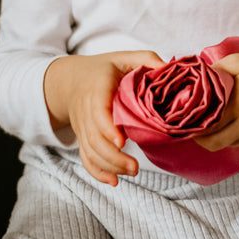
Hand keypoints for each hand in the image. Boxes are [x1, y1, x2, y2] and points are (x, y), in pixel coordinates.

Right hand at [44, 51, 162, 185]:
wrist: (70, 80)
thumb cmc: (103, 69)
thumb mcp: (123, 57)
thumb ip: (146, 60)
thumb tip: (169, 68)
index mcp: (97, 90)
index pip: (98, 112)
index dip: (108, 128)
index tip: (122, 141)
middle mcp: (86, 111)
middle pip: (95, 139)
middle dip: (114, 157)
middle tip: (135, 167)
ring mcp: (82, 127)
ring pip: (91, 152)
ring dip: (109, 166)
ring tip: (132, 172)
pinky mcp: (83, 138)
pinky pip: (85, 158)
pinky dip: (97, 172)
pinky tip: (114, 181)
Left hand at [193, 52, 238, 151]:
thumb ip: (216, 70)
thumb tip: (194, 82)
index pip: (210, 121)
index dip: (194, 122)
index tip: (182, 119)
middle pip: (215, 140)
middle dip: (198, 136)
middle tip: (186, 128)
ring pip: (225, 144)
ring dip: (213, 137)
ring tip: (203, 124)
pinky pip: (237, 143)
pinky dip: (227, 136)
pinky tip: (223, 123)